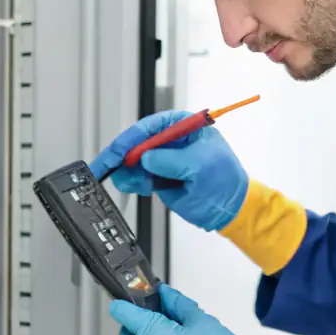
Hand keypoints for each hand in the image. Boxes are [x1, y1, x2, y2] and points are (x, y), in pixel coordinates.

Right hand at [89, 110, 248, 231]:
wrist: (230, 207)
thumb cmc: (226, 179)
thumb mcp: (201, 165)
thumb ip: (172, 160)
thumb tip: (147, 157)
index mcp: (182, 126)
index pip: (149, 127)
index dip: (130, 140)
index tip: (117, 153)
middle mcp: (169, 141)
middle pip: (135, 143)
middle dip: (121, 157)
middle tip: (106, 168)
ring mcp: (163, 160)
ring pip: (133, 162)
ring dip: (126, 172)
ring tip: (128, 182)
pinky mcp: (159, 178)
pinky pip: (137, 178)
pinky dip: (132, 182)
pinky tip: (135, 187)